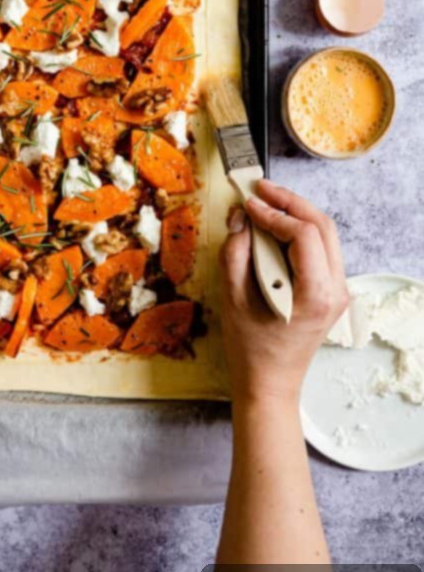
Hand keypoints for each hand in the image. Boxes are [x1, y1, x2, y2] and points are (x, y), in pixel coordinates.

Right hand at [219, 178, 347, 405]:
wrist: (269, 383)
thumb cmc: (250, 347)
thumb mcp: (233, 298)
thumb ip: (236, 252)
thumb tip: (241, 217)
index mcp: (316, 294)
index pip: (304, 234)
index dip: (275, 213)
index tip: (248, 204)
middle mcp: (336, 289)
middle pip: (322, 225)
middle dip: (290, 201)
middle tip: (259, 189)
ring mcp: (338, 289)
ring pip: (325, 233)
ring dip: (296, 212)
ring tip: (266, 200)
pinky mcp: (330, 289)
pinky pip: (320, 247)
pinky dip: (299, 229)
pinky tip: (275, 224)